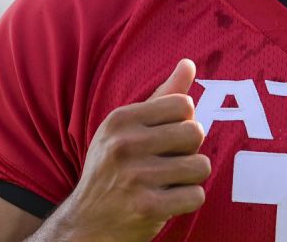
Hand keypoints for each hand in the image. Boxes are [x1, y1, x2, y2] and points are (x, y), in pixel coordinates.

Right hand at [34, 59, 209, 241]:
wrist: (85, 224)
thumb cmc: (112, 170)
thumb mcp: (126, 129)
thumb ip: (161, 96)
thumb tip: (189, 63)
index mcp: (120, 119)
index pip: (183, 105)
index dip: (182, 122)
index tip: (165, 139)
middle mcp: (125, 145)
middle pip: (195, 132)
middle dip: (189, 150)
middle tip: (169, 162)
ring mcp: (136, 177)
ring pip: (201, 166)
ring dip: (191, 177)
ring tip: (169, 182)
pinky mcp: (148, 207)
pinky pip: (196, 195)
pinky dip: (188, 200)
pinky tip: (167, 201)